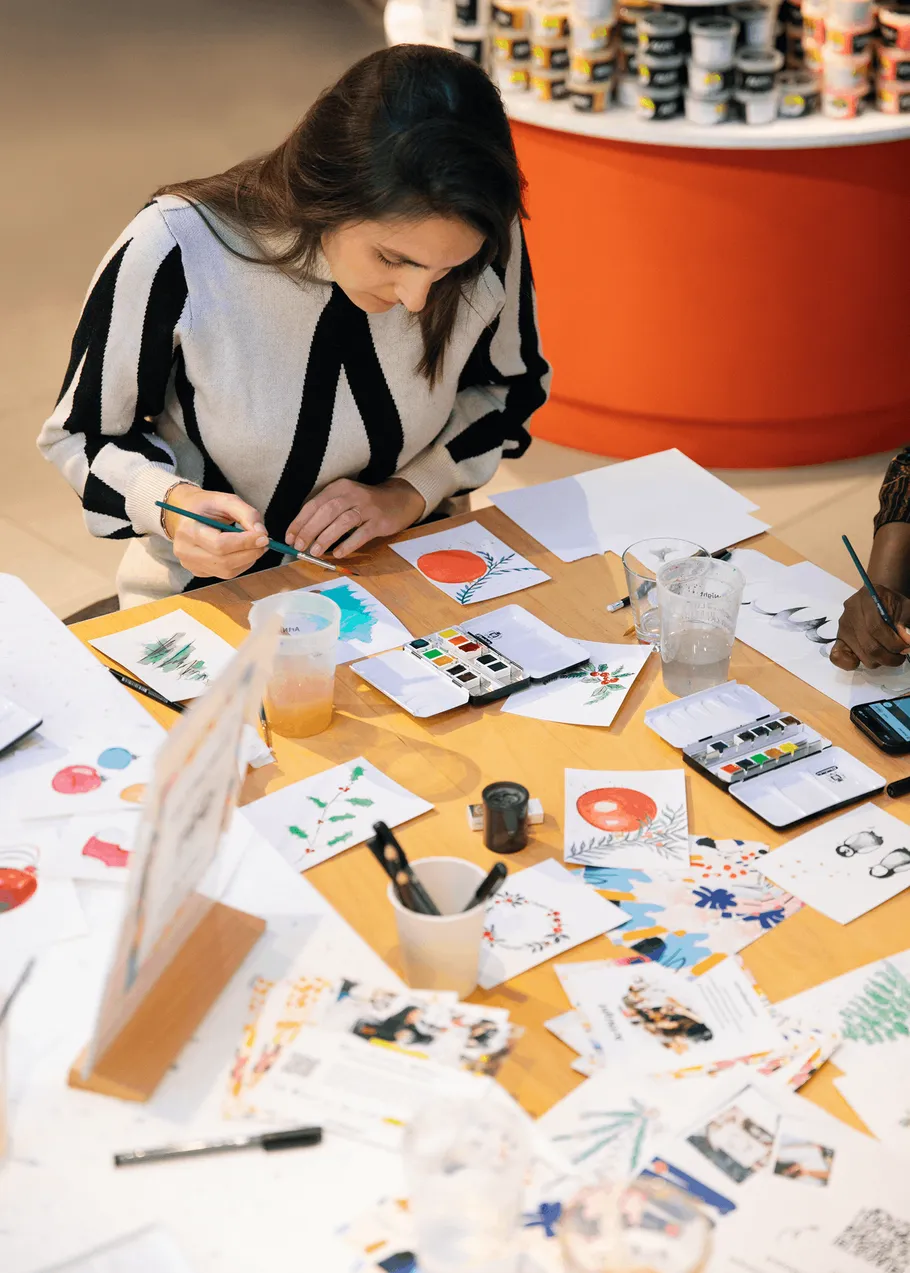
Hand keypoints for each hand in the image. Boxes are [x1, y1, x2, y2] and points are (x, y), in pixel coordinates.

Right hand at [163, 484, 268, 579]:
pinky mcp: (197, 571)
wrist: (186, 512)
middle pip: (224, 561)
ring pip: (227, 571)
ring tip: (255, 546)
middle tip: (265, 542)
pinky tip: (243, 552)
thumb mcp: (226, 500)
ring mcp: (190, 564)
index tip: (264, 537)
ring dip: (247, 560)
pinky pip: (225, 574)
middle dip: (250, 553)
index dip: (245, 543)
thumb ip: (247, 513)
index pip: (220, 544)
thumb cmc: (206, 505)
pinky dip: (240, 565)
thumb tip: (262, 534)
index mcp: (188, 529)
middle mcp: (185, 550)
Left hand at [285, 477, 426, 559]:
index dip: (300, 521)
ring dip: (326, 538)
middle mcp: (352, 494)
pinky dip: (348, 544)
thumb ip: (326, 512)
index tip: (290, 537)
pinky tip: (338, 553)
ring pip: (342, 521)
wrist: (398, 500)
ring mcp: (367, 507)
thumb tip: (302, 533)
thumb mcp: (344, 499)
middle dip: (309, 530)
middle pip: (326, 511)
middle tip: (299, 546)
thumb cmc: (365, 504)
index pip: (314, 504)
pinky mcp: (379, 521)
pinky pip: (361, 533)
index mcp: (339, 488)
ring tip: (315, 552)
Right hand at [830, 583, 909, 669]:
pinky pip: (838, 656)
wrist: (877, 598)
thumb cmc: (891, 603)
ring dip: (880, 660)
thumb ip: (905, 621)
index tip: (905, 647)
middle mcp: (850, 611)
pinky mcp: (839, 638)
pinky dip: (850, 663)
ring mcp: (843, 626)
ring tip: (889, 654)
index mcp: (867, 598)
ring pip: (862, 655)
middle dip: (889, 656)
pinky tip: (867, 660)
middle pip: (869, 645)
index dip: (893, 643)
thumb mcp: (904, 607)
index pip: (876, 628)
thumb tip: (905, 640)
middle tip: (901, 654)